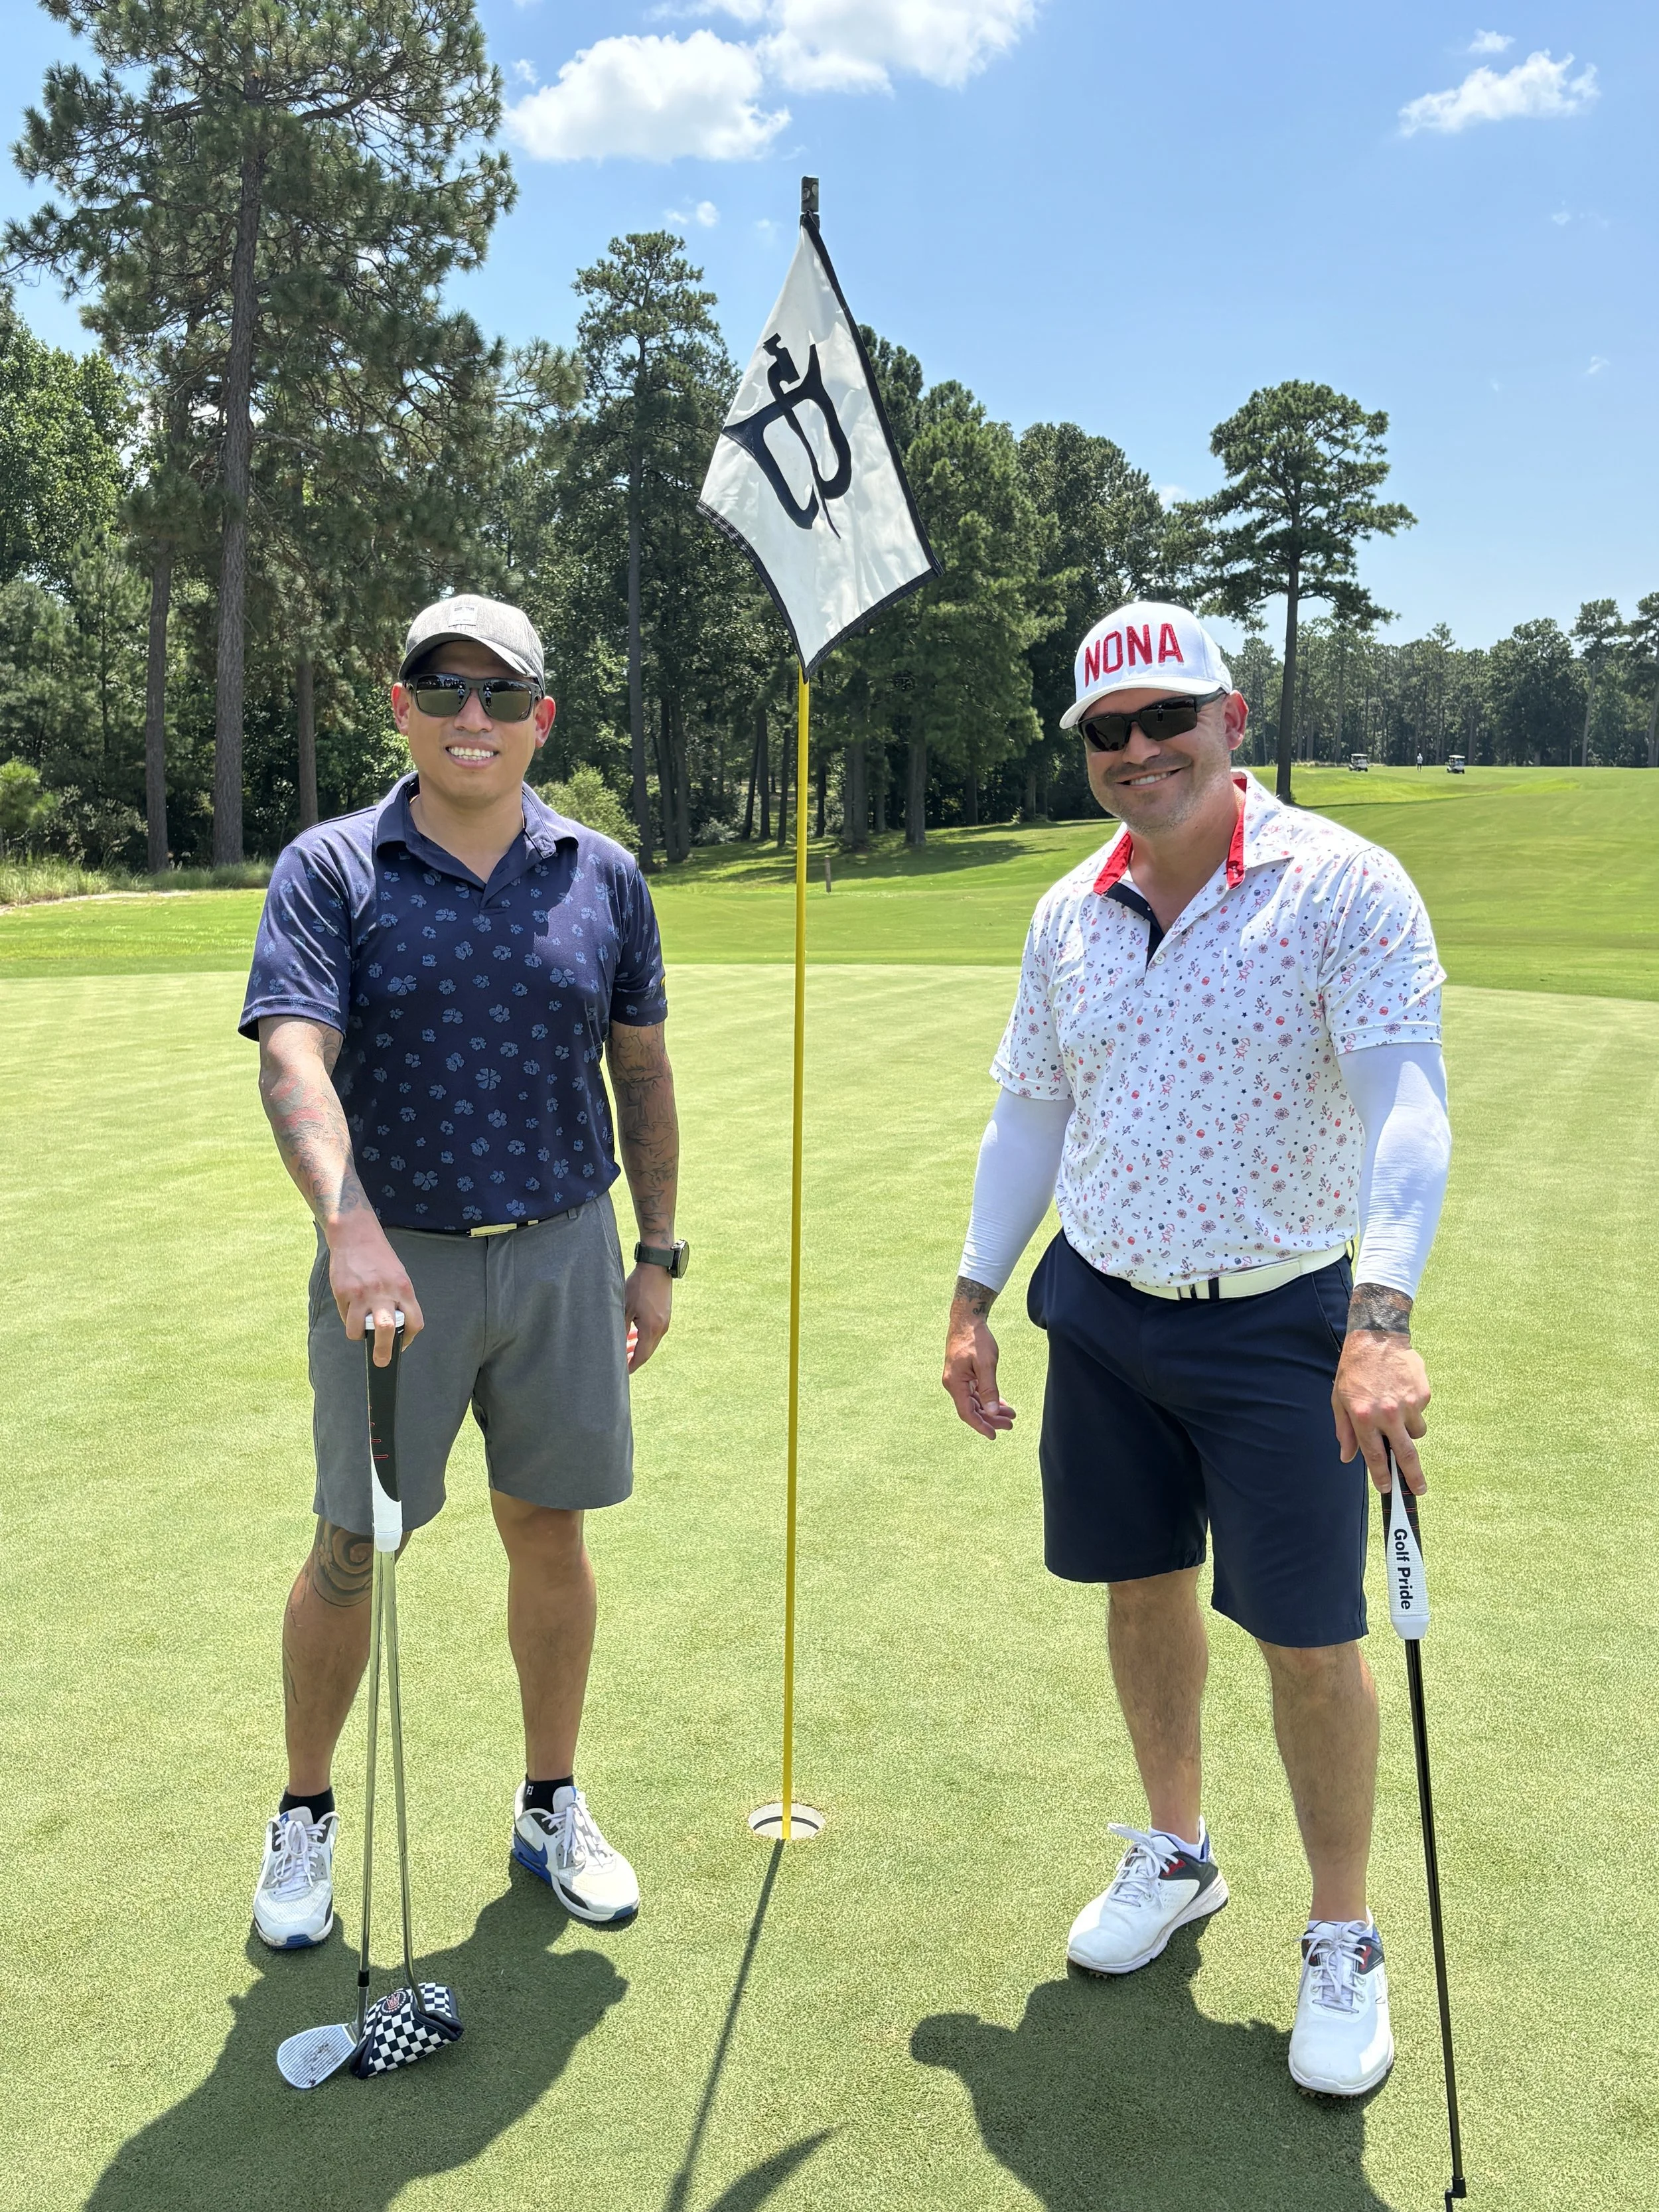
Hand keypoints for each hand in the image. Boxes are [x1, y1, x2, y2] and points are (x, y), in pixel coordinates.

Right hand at [327, 1214, 423, 1362]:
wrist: (356, 1235)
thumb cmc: (380, 1258)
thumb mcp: (398, 1276)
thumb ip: (400, 1300)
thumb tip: (398, 1328)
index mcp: (403, 1288)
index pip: (414, 1322)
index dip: (409, 1338)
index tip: (402, 1344)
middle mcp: (384, 1292)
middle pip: (387, 1330)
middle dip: (384, 1351)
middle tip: (381, 1362)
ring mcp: (362, 1293)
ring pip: (358, 1330)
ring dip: (359, 1335)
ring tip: (360, 1330)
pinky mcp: (343, 1293)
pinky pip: (345, 1317)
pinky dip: (348, 1319)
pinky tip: (350, 1308)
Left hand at [624, 1263, 671, 1372]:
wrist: (657, 1267)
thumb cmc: (639, 1286)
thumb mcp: (625, 1308)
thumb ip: (622, 1329)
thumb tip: (617, 1346)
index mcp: (652, 1329)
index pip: (642, 1355)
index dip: (632, 1365)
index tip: (623, 1373)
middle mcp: (662, 1328)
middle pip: (648, 1351)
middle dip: (635, 1358)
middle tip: (622, 1363)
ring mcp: (665, 1322)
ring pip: (651, 1341)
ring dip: (639, 1346)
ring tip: (626, 1347)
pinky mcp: (665, 1315)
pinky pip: (654, 1332)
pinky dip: (644, 1336)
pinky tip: (634, 1333)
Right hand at [943, 1295, 1015, 1439]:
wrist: (967, 1319)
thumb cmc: (976, 1338)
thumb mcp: (986, 1363)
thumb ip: (988, 1388)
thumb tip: (990, 1411)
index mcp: (955, 1383)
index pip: (967, 1413)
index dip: (981, 1426)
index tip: (994, 1435)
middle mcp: (953, 1384)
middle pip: (972, 1409)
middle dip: (991, 1418)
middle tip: (1010, 1424)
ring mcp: (958, 1380)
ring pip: (975, 1402)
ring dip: (991, 1409)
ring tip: (1010, 1415)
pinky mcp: (963, 1375)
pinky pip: (975, 1392)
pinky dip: (988, 1399)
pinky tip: (1000, 1404)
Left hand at [1333, 1330, 1429, 1494]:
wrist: (1377, 1337)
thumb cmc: (1353, 1370)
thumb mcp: (1339, 1399)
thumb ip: (1344, 1430)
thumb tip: (1347, 1457)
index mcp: (1363, 1417)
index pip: (1375, 1455)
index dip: (1381, 1475)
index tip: (1387, 1488)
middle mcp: (1387, 1414)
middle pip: (1405, 1454)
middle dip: (1413, 1476)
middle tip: (1419, 1490)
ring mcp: (1407, 1405)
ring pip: (1416, 1432)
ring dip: (1408, 1429)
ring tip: (1394, 1408)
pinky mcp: (1422, 1395)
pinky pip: (1420, 1412)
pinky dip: (1412, 1408)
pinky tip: (1400, 1390)